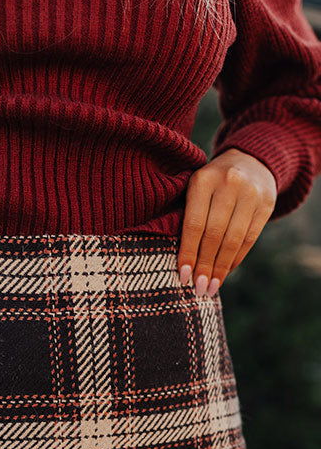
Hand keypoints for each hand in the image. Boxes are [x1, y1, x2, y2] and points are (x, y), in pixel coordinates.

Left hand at [177, 147, 276, 295]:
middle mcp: (228, 184)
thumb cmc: (210, 184)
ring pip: (234, 240)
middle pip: (215, 235)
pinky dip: (236, 259)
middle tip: (199, 289)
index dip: (188, 253)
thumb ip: (187, 217)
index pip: (194, 224)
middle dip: (205, 265)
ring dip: (222, 268)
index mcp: (203, 180)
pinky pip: (249, 239)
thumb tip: (182, 264)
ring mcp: (251, 193)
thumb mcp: (195, 189)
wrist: (249, 159)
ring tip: (211, 287)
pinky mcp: (267, 203)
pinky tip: (226, 272)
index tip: (182, 277)